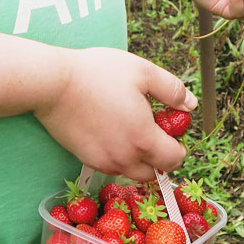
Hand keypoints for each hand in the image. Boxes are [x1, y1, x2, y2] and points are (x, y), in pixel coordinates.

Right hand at [34, 46, 196, 181]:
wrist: (53, 83)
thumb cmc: (98, 73)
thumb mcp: (143, 71)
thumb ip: (172, 90)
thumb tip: (190, 104)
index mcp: (144, 139)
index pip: (175, 160)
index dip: (178, 144)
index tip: (169, 125)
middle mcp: (125, 158)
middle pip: (154, 172)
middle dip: (159, 155)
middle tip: (150, 127)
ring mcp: (103, 161)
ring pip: (131, 171)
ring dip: (138, 157)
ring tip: (128, 127)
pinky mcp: (85, 160)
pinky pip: (111, 166)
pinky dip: (117, 155)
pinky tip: (109, 130)